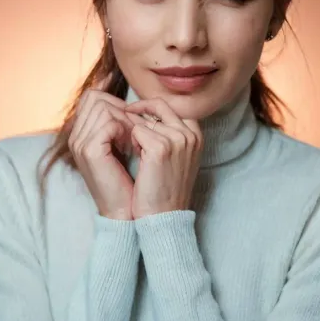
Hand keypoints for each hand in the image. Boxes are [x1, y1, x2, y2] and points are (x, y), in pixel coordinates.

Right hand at [68, 88, 145, 219]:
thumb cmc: (129, 181)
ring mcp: (79, 143)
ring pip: (103, 107)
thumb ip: (119, 125)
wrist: (127, 212)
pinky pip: (108, 122)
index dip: (115, 102)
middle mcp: (75, 137)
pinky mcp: (89, 151)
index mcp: (80, 135)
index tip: (133, 120)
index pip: (92, 97)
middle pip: (95, 98)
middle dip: (121, 109)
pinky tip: (133, 145)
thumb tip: (130, 102)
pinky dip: (125, 129)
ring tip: (135, 140)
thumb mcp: (122, 147)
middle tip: (136, 130)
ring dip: (125, 119)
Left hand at [124, 98, 203, 218]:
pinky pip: (136, 131)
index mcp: (196, 134)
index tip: (136, 116)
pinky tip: (136, 157)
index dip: (151, 109)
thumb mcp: (176, 157)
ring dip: (134, 133)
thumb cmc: (165, 188)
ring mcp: (177, 139)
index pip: (170, 107)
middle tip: (123, 116)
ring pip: (144, 120)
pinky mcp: (160, 147)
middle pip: (158, 105)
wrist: (164, 215)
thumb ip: (169, 134)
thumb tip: (146, 113)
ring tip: (136, 152)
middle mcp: (190, 133)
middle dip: (138, 110)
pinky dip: (131, 142)